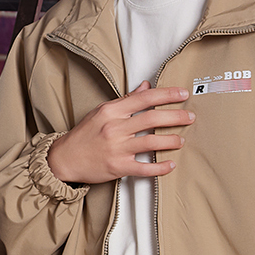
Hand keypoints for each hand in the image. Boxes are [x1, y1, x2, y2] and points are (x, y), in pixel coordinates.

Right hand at [45, 83, 194, 185]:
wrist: (64, 159)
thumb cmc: (84, 135)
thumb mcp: (101, 112)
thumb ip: (125, 101)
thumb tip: (145, 87)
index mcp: (111, 111)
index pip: (144, 98)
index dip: (166, 95)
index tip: (182, 93)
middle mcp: (115, 128)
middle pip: (152, 119)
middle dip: (175, 116)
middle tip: (190, 116)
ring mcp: (117, 148)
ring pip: (151, 142)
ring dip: (171, 141)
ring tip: (180, 140)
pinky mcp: (118, 167)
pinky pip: (144, 168)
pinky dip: (160, 167)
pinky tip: (170, 165)